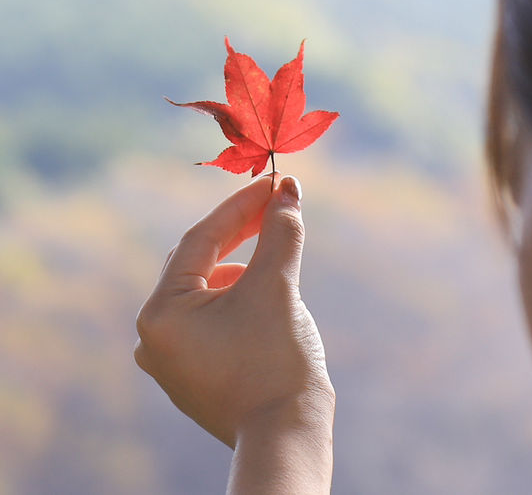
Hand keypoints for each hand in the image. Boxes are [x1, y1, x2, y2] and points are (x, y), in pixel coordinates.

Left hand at [134, 173, 333, 490]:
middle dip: (240, 231)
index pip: (202, 239)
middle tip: (276, 204)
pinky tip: (264, 290)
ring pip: (205, 287)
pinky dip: (236, 293)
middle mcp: (154, 335)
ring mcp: (170, 356)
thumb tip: (288, 189)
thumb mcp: (277, 285)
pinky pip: (209, 314)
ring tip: (274, 250)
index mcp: (161, 313)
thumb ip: (279, 230)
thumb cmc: (276, 361)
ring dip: (240, 262)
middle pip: (198, 260)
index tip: (274, 183)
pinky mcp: (191, 370)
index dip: (241, 206)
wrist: (287, 438)